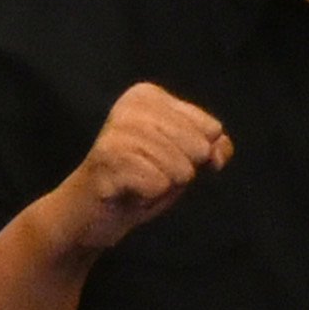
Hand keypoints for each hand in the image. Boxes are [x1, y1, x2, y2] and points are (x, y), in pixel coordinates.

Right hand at [43, 83, 232, 254]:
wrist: (89, 213)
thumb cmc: (139, 181)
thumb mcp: (182, 159)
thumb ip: (211, 148)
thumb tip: (218, 151)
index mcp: (149, 95)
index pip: (212, 129)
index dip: (198, 156)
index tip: (165, 160)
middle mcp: (133, 104)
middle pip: (199, 147)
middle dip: (181, 172)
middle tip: (148, 174)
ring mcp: (119, 129)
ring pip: (182, 169)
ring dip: (163, 186)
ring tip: (137, 182)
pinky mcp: (110, 157)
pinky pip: (160, 185)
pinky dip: (149, 197)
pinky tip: (127, 191)